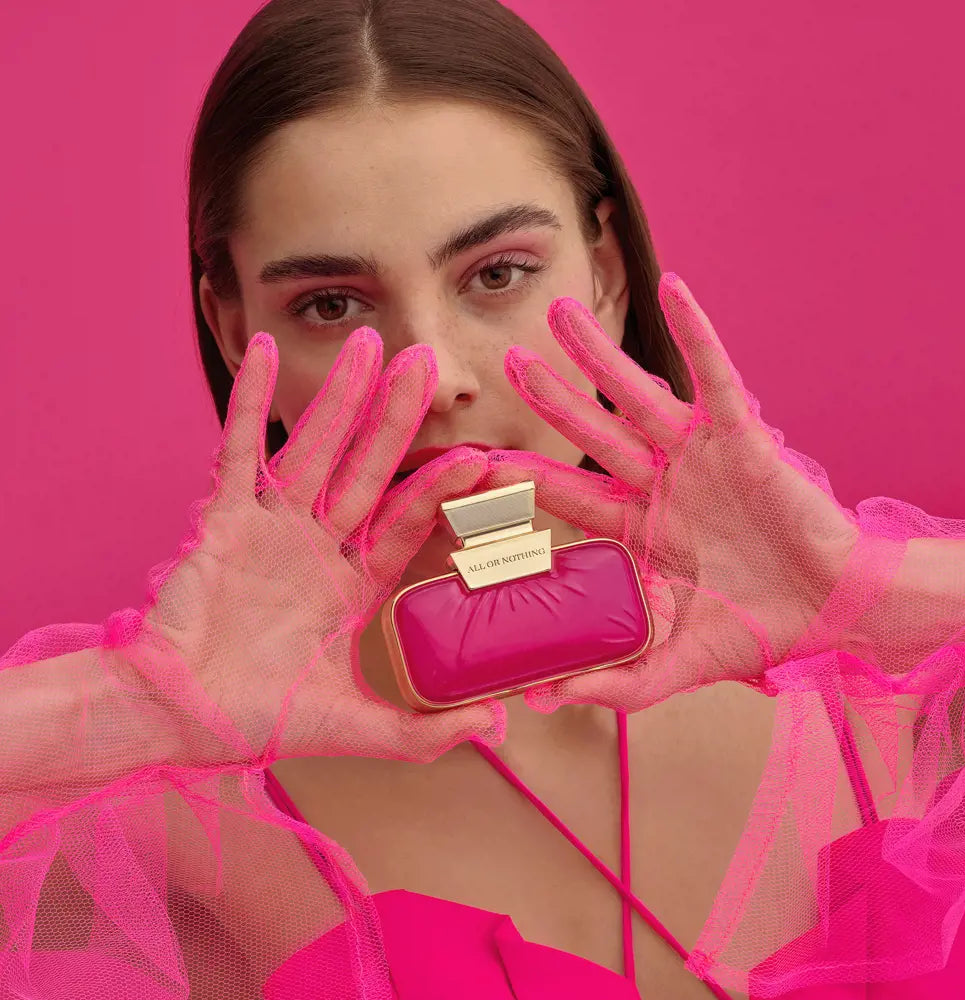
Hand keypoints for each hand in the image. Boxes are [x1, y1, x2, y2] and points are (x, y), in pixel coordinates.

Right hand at [126, 328, 505, 762]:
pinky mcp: (222, 521)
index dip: (441, 489)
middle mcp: (317, 545)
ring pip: (312, 449)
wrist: (179, 722)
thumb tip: (498, 730)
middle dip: (397, 417)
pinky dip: (245, 403)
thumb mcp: (358, 726)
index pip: (405, 521)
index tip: (481, 458)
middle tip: (426, 362)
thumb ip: (425, 730)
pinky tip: (259, 352)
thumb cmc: (259, 720)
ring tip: (367, 343)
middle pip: (367, 467)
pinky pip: (237, 453)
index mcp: (352, 584)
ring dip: (339, 397)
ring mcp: (271, 528)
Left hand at [480, 273, 860, 712]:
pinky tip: (673, 288)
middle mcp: (658, 484)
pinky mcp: (741, 436)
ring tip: (559, 313)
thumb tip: (541, 700)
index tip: (473, 462)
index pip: (565, 496)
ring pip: (637, 395)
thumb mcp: (670, 664)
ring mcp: (697, 456)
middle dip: (549, 399)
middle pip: (590, 433)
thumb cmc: (753, 631)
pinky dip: (697, 333)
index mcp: (635, 530)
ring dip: (599, 354)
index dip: (521, 478)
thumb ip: (610, 680)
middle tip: (508, 364)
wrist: (828, 612)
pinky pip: (715, 376)